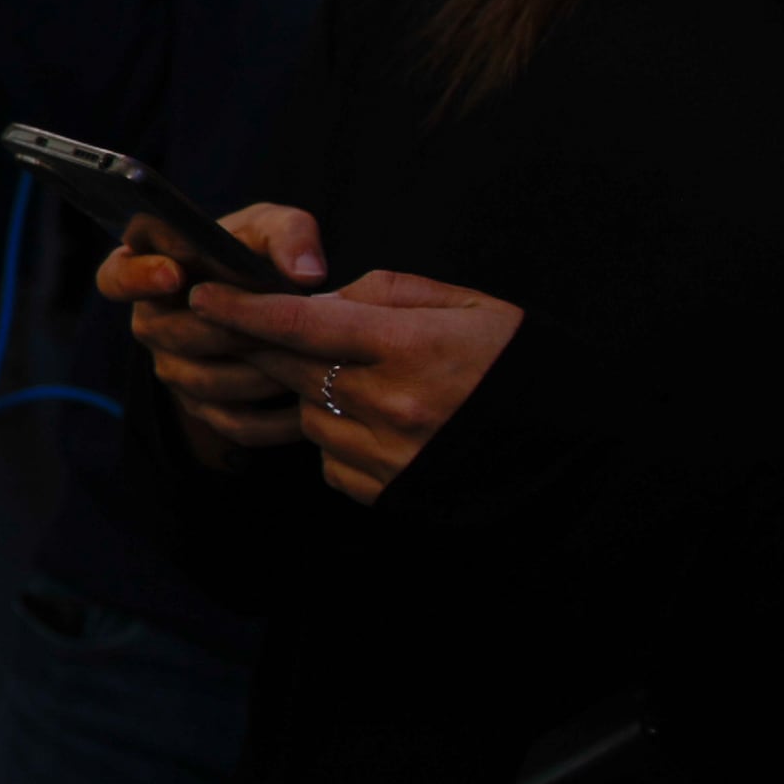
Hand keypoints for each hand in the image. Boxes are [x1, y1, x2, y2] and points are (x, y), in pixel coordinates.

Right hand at [108, 202, 327, 468]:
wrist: (268, 303)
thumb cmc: (257, 253)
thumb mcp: (270, 228)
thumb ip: (288, 234)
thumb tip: (305, 274)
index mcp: (148, 268)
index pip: (116, 277)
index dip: (138, 278)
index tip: (173, 273)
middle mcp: (150, 322)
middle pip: (173, 335)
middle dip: (230, 331)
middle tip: (282, 326)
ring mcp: (172, 367)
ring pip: (206, 382)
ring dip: (258, 373)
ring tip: (307, 360)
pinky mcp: (202, 407)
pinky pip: (234, 423)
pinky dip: (275, 419)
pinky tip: (311, 403)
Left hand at [194, 263, 525, 506]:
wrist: (580, 449)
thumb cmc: (520, 364)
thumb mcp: (468, 305)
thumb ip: (388, 293)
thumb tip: (324, 298)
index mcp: (408, 346)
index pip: (299, 324)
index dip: (242, 310)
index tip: (202, 296)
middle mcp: (390, 403)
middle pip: (289, 368)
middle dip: (262, 345)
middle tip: (254, 327)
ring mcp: (387, 453)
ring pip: (305, 414)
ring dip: (310, 392)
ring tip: (360, 379)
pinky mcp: (388, 491)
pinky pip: (330, 459)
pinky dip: (337, 437)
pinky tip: (378, 423)